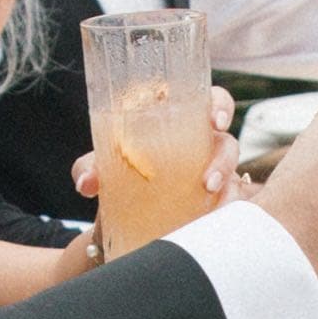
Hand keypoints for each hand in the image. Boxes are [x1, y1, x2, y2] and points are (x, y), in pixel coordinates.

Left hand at [77, 90, 239, 211]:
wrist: (118, 218)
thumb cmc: (115, 173)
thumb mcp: (101, 167)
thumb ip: (90, 168)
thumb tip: (87, 182)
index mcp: (176, 119)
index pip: (207, 100)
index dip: (219, 106)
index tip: (216, 122)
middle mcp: (199, 142)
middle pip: (226, 137)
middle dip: (225, 154)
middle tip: (210, 178)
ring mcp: (209, 171)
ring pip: (230, 177)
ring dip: (226, 184)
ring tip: (208, 196)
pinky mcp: (214, 199)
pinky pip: (230, 201)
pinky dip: (226, 207)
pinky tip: (215, 216)